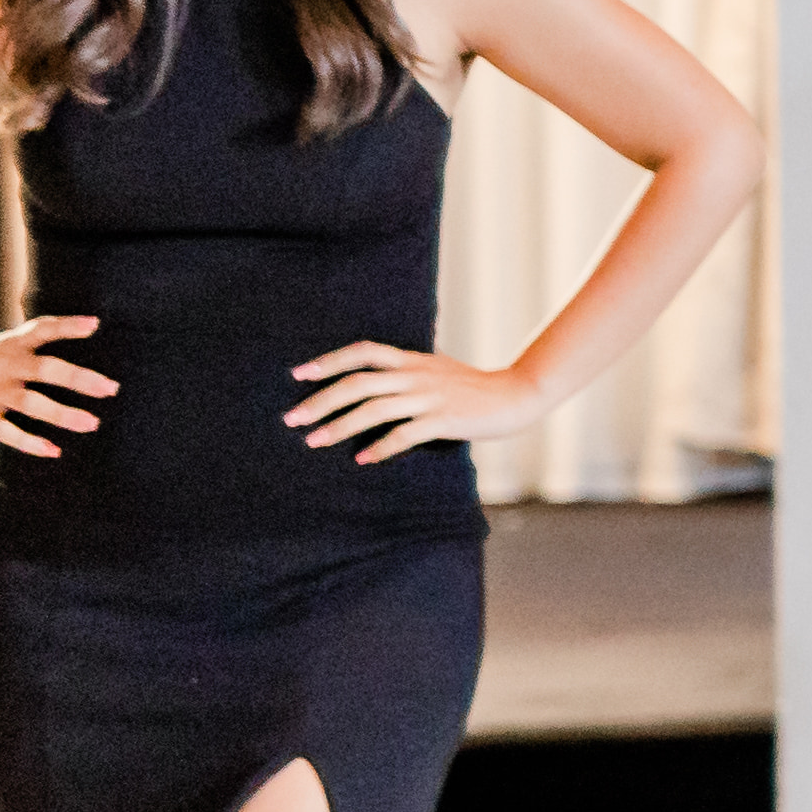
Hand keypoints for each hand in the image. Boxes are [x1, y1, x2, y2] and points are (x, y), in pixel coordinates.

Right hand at [0, 316, 112, 461]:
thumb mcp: (3, 348)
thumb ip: (35, 342)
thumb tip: (91, 326)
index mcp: (10, 346)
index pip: (41, 329)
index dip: (67, 326)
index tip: (94, 324)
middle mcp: (4, 366)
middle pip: (44, 369)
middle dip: (78, 379)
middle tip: (111, 388)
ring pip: (31, 403)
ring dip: (63, 415)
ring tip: (92, 423)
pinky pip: (9, 432)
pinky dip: (31, 443)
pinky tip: (54, 451)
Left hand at [286, 344, 549, 463]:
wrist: (518, 394)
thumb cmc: (475, 388)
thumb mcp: (438, 370)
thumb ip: (408, 372)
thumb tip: (374, 382)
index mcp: (413, 360)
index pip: (363, 352)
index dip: (329, 361)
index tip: (299, 374)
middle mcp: (417, 375)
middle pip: (359, 383)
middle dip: (321, 400)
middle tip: (292, 419)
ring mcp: (430, 397)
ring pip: (374, 409)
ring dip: (339, 426)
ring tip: (313, 441)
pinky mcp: (445, 419)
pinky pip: (404, 434)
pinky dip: (380, 447)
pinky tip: (362, 459)